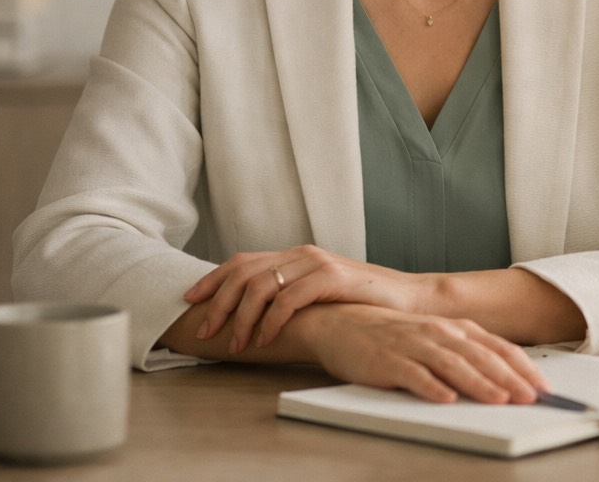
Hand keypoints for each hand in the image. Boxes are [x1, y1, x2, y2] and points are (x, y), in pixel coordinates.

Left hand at [184, 245, 427, 352]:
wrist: (409, 299)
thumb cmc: (363, 303)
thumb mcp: (320, 296)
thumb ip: (291, 296)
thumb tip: (251, 316)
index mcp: (296, 256)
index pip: (242, 261)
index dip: (212, 279)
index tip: (189, 300)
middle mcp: (302, 254)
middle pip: (244, 272)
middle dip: (219, 303)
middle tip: (207, 330)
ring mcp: (318, 263)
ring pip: (262, 285)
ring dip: (243, 317)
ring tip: (237, 344)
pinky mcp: (334, 278)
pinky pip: (290, 299)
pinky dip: (272, 321)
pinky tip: (267, 340)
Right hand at [297, 304, 551, 403]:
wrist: (342, 323)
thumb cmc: (394, 336)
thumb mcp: (436, 340)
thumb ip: (466, 356)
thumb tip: (504, 381)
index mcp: (456, 329)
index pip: (499, 348)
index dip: (524, 368)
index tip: (544, 388)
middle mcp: (439, 333)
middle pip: (482, 357)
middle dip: (510, 378)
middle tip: (531, 398)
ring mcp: (414, 345)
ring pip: (453, 364)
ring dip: (479, 383)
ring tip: (499, 400)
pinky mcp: (388, 360)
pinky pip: (413, 375)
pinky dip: (431, 386)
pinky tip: (446, 398)